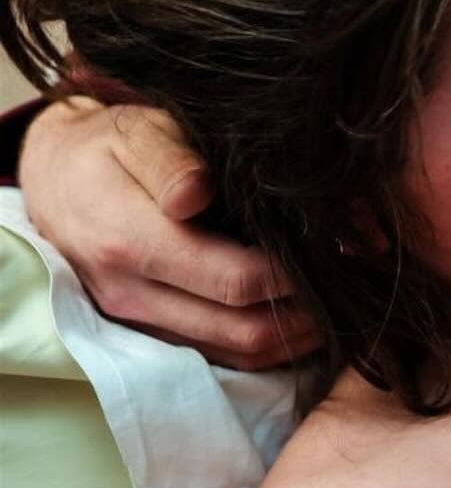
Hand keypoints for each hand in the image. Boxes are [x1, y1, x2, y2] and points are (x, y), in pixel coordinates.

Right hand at [18, 97, 317, 368]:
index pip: (234, 281)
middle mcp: (133, 293)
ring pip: (233, 353)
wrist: (56, 177)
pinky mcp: (149, 331)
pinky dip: (266, 345)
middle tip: (357, 284)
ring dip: (293, 338)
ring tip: (341, 304)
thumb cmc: (110, 146)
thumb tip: (195, 193)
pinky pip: (216, 355)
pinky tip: (304, 319)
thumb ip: (171, 159)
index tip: (341, 252)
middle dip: (307, 314)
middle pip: (242, 330)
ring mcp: (139, 321)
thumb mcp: (139, 133)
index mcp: (132, 242)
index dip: (294, 276)